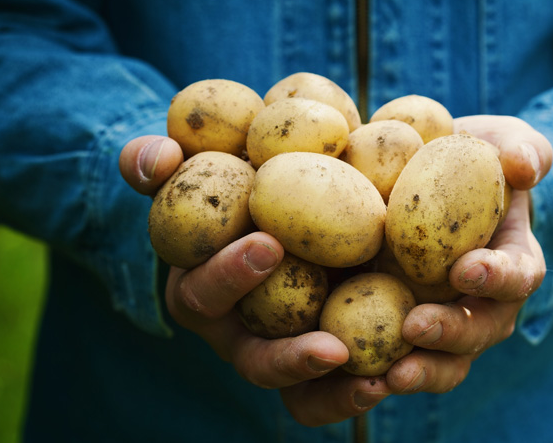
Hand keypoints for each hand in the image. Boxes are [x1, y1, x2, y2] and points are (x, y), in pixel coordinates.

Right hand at [120, 136, 387, 425]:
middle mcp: (242, 332)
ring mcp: (284, 351)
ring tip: (375, 385)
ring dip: (335, 394)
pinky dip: (359, 391)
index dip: (229, 275)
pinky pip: (336, 392)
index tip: (269, 244)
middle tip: (332, 348)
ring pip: (300, 393)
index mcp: (204, 290)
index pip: (204, 293)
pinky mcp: (324, 356)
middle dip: (288, 358)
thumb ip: (161, 162)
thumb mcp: (198, 166)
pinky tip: (395, 379)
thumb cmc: (237, 183)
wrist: (290, 198)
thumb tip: (158, 158)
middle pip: (256, 362)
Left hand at [383, 115, 550, 394]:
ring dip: (420, 372)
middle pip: (479, 331)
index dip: (498, 276)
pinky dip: (377, 376)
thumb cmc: (467, 159)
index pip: (518, 275)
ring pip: (444, 363)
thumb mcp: (499, 141)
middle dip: (451, 333)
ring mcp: (444, 323)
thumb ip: (522, 148)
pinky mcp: (400, 332)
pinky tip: (350, 376)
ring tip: (389, 377)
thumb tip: (523, 166)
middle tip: (416, 326)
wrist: (420, 180)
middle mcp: (483, 303)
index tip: (466, 268)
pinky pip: (396, 364)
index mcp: (511, 262)